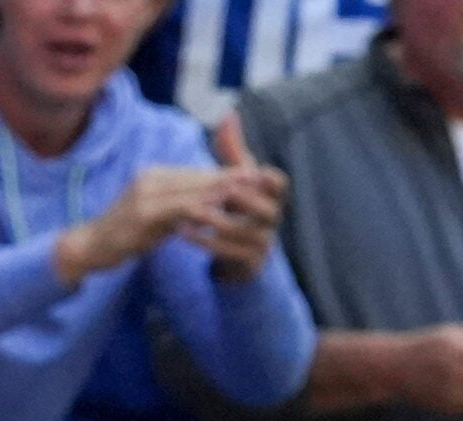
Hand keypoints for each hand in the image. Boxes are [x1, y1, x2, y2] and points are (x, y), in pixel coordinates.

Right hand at [55, 166, 241, 281]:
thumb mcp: (154, 218)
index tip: (250, 175)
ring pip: (190, 189)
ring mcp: (145, 194)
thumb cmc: (123, 235)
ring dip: (219, 190)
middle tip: (258, 178)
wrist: (90, 246)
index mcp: (154, 176)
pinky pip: (178, 209)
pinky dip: (200, 208)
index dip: (223, 174)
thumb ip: (176, 209)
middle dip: (228, 178)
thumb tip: (203, 206)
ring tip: (245, 192)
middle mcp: (149, 178)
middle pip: (196, 177)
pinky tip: (218, 212)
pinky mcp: (142, 213)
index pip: (194, 173)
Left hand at [196, 116, 290, 282]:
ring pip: (242, 232)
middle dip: (243, 199)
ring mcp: (263, 243)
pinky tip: (183, 233)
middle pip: (265, 209)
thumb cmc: (237, 206)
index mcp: (271, 196)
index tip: (253, 171)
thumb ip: (232, 148)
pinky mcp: (248, 263)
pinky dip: (205, 243)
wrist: (236, 251)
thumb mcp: (236, 176)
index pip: (278, 183)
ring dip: (214, 221)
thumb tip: (228, 114)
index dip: (268, 178)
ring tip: (189, 212)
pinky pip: (228, 253)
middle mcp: (272, 219)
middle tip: (222, 190)